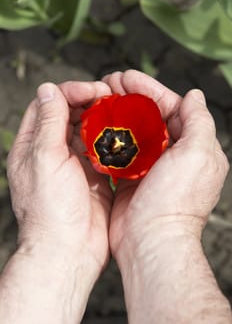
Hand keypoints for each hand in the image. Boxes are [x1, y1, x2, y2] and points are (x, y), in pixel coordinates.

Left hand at [6, 81, 112, 321]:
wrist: (70, 250)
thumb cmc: (51, 208)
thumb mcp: (46, 158)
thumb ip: (50, 122)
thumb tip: (48, 89)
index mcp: (34, 146)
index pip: (49, 105)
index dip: (70, 92)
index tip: (92, 90)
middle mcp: (53, 153)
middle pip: (70, 115)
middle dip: (89, 102)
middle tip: (111, 97)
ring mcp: (75, 164)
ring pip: (88, 131)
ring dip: (103, 120)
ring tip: (120, 111)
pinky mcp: (94, 176)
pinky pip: (103, 150)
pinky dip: (112, 140)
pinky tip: (124, 134)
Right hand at [102, 70, 228, 261]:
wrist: (149, 240)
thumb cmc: (175, 200)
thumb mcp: (197, 155)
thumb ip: (198, 122)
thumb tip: (194, 96)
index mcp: (192, 147)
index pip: (171, 108)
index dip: (149, 90)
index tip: (127, 77)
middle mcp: (172, 156)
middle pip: (149, 117)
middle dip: (130, 98)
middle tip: (108, 83)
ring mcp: (150, 167)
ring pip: (133, 131)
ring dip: (117, 114)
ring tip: (99, 98)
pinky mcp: (130, 178)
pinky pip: (120, 151)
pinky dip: (110, 137)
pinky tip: (96, 125)